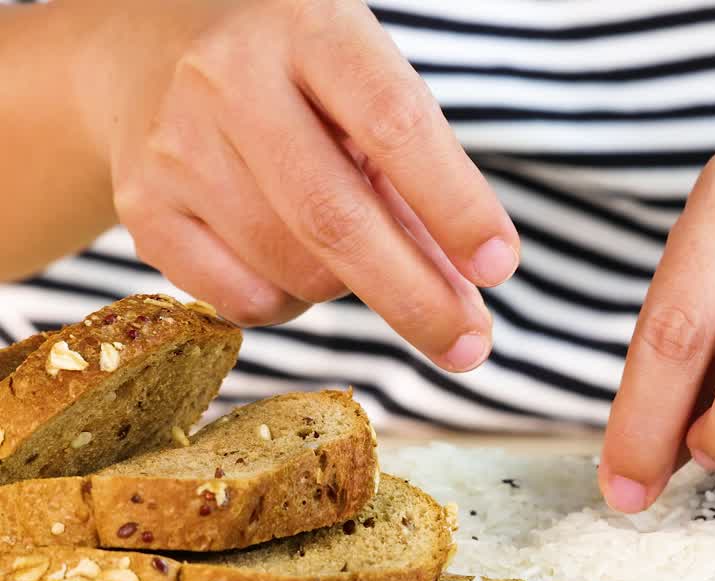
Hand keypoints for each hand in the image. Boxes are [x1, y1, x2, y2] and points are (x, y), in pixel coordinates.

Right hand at [79, 0, 516, 370]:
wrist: (147, 45)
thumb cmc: (297, 75)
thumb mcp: (366, 88)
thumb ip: (421, 185)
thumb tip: (468, 306)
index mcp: (310, 30)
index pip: (396, 125)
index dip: (455, 205)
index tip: (500, 267)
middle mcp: (231, 80)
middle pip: (336, 220)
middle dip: (417, 299)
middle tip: (471, 345)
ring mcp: (176, 145)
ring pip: (295, 271)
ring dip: (350, 289)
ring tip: (352, 247)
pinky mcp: (143, 206)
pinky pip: (243, 301)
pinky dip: (291, 302)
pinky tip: (290, 258)